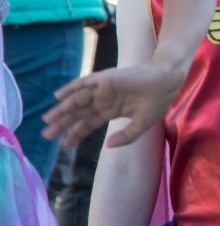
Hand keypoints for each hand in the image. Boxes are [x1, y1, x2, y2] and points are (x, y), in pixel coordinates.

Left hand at [42, 62, 186, 147]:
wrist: (167, 82)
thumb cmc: (158, 102)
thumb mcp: (142, 125)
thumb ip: (126, 137)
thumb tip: (108, 146)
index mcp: (114, 110)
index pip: (90, 123)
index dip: (77, 133)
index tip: (64, 144)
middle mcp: (105, 100)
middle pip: (80, 114)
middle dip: (63, 124)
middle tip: (46, 135)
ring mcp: (104, 89)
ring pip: (78, 100)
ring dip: (62, 110)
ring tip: (47, 120)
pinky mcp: (105, 78)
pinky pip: (84, 83)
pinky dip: (71, 88)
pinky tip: (58, 96)